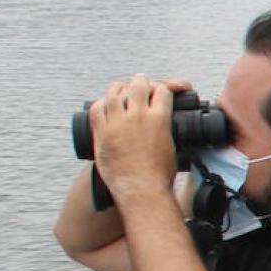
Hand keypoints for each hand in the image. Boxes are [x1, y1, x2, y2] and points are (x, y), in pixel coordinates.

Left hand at [87, 74, 182, 200]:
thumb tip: (167, 125)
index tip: (163, 90)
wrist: (141, 189)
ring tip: (121, 88)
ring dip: (119, 88)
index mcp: (159, 119)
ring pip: (114, 93)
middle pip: (138, 84)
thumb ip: (166, 130)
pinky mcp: (102, 132)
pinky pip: (96, 109)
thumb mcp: (173, 147)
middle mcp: (137, 116)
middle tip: (142, 81)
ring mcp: (117, 123)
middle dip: (141, 81)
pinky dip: (101, 104)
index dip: (164, 87)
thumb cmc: (159, 175)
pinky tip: (104, 105)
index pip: (162, 90)